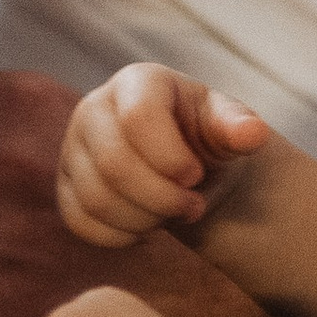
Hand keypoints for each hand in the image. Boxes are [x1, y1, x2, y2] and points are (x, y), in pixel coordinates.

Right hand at [57, 67, 270, 246]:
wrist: (185, 166)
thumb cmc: (207, 138)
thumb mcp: (229, 127)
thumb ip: (240, 127)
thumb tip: (252, 133)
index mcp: (137, 81)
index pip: (138, 118)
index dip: (170, 157)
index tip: (195, 175)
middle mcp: (94, 107)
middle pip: (113, 165)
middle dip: (161, 197)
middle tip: (192, 206)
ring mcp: (73, 147)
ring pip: (96, 199)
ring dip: (144, 219)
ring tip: (173, 213)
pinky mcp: (64, 185)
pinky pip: (80, 223)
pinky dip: (119, 235)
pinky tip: (146, 226)